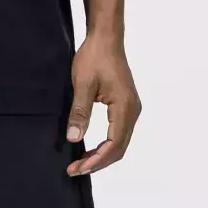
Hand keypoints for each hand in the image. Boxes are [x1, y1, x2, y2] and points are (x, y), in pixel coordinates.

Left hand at [65, 33, 140, 175]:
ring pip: (119, 141)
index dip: (96, 160)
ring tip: (82, 162)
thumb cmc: (94, 57)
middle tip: (76, 169)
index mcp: (125, 107)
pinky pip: (118, 131)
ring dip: (102, 154)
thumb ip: (80, 111)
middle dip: (98, 162)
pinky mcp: (125, 104)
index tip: (78, 168)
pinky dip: (106, 144)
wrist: (105, 37)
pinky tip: (92, 147)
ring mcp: (131, 108)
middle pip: (119, 148)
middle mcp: (132, 111)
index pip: (113, 144)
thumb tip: (74, 138)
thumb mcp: (82, 84)